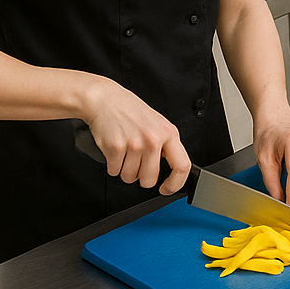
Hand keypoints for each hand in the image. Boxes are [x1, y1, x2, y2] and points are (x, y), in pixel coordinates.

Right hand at [79, 80, 191, 194]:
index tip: (166, 188)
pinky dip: (112, 165)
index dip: (175, 184)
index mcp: (169, 133)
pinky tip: (115, 150)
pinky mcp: (116, 147)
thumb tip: (171, 170)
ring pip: (130, 177)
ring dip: (125, 170)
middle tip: (138, 164)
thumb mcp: (159, 124)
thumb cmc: (132, 111)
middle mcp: (154, 139)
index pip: (182, 166)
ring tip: (125, 151)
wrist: (106, 100)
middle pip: (150, 179)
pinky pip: (114, 172)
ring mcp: (134, 144)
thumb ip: (166, 145)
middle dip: (142, 178)